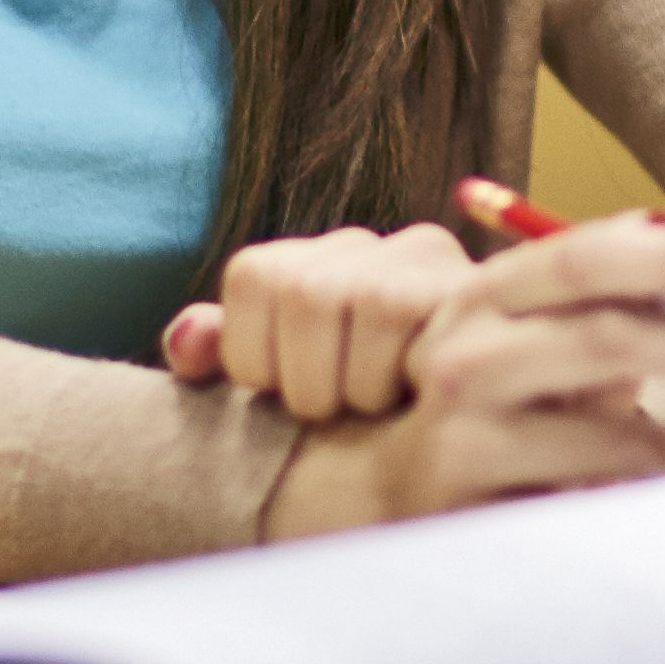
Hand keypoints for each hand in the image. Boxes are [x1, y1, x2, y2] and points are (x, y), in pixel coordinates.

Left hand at [159, 222, 477, 420]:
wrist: (463, 419)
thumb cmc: (351, 418)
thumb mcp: (281, 392)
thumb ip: (228, 358)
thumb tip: (187, 342)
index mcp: (304, 262)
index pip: (255, 276)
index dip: (255, 354)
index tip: (283, 393)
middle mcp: (363, 244)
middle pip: (306, 292)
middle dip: (310, 379)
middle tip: (336, 411)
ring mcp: (426, 258)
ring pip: (372, 302)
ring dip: (365, 385)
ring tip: (380, 406)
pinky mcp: (477, 292)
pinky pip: (430, 326)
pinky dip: (413, 380)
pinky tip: (418, 398)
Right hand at [243, 208, 664, 541]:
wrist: (360, 508)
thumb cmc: (487, 425)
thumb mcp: (541, 358)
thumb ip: (615, 317)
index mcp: (489, 294)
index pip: (589, 254)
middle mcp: (466, 347)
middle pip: (612, 330)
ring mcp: (460, 423)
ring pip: (614, 422)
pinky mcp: (463, 497)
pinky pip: (590, 495)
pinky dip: (647, 500)